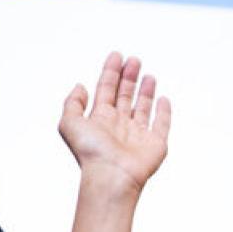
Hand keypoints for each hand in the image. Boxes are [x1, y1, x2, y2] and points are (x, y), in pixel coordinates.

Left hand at [59, 52, 170, 194]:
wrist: (111, 176)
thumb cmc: (90, 152)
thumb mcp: (69, 123)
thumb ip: (72, 103)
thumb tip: (79, 86)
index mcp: (99, 120)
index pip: (105, 90)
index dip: (110, 73)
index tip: (116, 56)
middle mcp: (117, 126)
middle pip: (123, 96)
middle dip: (128, 77)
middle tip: (134, 60)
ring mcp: (136, 135)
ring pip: (142, 107)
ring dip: (145, 91)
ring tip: (148, 74)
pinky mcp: (154, 144)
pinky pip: (161, 125)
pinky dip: (163, 112)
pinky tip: (163, 98)